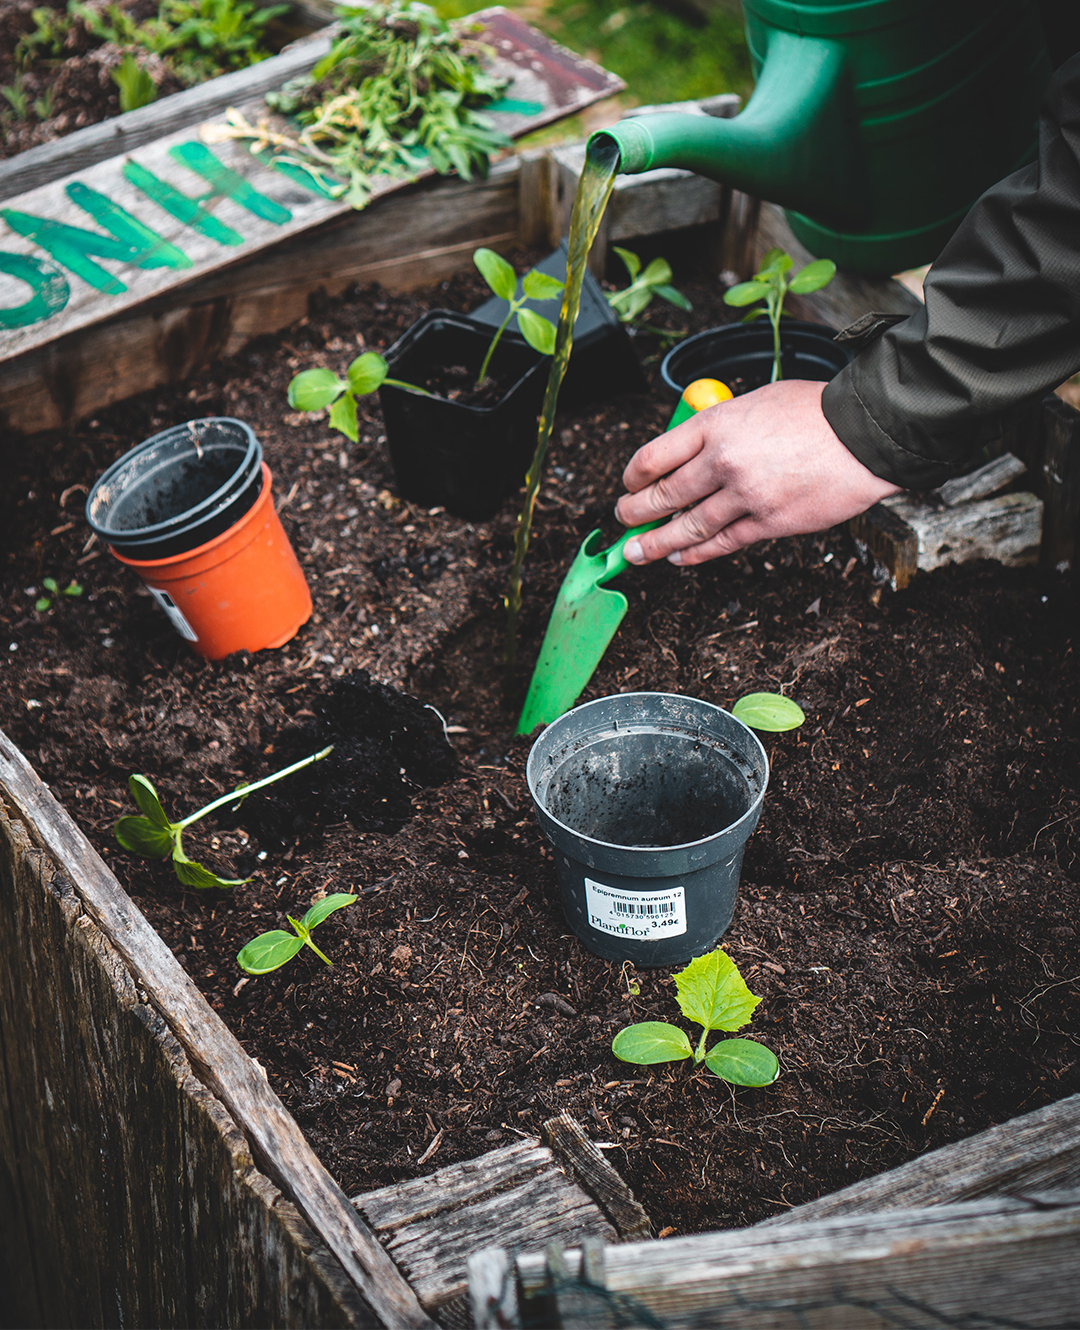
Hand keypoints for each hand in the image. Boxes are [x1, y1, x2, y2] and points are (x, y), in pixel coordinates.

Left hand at [615, 379, 900, 565]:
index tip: (628, 483)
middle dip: (634, 512)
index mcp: (716, 425)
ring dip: (655, 543)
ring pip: (687, 527)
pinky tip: (679, 558)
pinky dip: (695, 553)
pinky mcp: (768, 523)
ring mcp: (745, 496)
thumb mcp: (756, 402)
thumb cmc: (815, 412)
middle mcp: (723, 461)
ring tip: (635, 552)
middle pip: (664, 495)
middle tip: (622, 520)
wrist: (865, 434)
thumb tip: (693, 451)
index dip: (633, 475)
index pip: (655, 455)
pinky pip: (721, 544)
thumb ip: (721, 427)